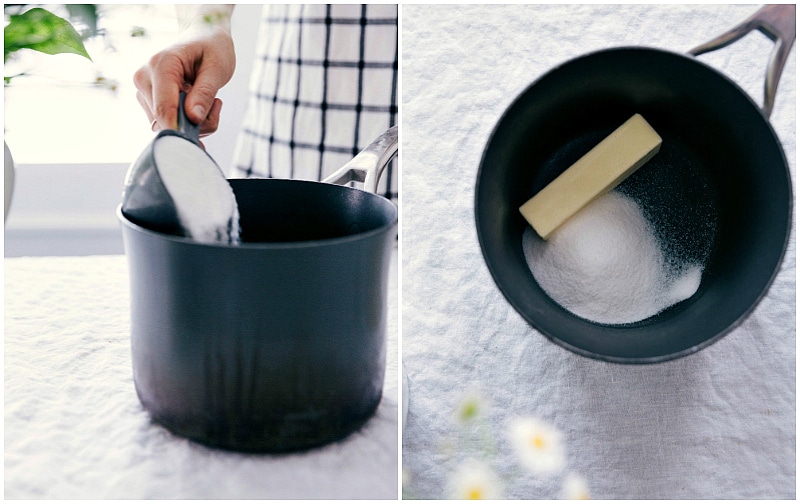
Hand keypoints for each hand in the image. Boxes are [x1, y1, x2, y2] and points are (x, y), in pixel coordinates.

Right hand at [134, 10, 234, 136]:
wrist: (202, 35)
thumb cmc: (211, 48)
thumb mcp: (217, 68)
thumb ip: (205, 93)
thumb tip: (193, 118)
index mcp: (161, 65)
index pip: (164, 108)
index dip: (180, 129)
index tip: (198, 142)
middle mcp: (144, 77)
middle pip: (165, 120)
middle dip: (195, 124)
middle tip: (216, 106)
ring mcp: (143, 89)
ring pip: (165, 125)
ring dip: (193, 123)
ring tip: (209, 100)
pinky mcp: (148, 99)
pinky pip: (166, 122)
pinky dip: (186, 121)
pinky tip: (198, 105)